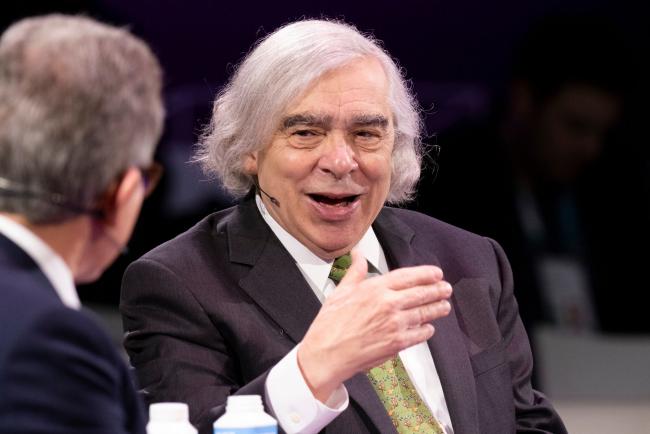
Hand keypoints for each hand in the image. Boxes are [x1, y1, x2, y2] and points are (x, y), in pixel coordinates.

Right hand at [297, 248, 451, 401]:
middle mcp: (388, 304)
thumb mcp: (341, 291)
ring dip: (437, 309)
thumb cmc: (330, 325)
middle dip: (437, 290)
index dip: (426, 274)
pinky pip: (420, 334)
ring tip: (444, 306)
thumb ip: (355, 271)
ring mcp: (395, 324)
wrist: (327, 354)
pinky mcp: (398, 343)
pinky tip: (427, 328)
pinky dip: (426, 330)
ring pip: (425, 313)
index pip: (409, 276)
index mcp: (375, 289)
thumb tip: (357, 255)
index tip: (436, 273)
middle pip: (422, 293)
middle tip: (445, 289)